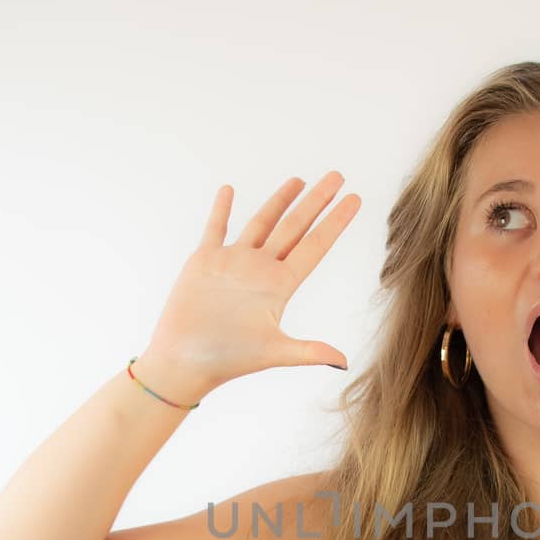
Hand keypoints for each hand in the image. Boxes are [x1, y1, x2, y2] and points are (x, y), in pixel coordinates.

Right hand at [141, 171, 360, 395]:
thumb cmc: (228, 360)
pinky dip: (221, 209)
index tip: (354, 199)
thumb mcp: (273, 353)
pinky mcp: (205, 262)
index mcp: (279, 286)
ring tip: (298, 180)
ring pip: (261, 223)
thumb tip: (344, 362)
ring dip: (279, 201)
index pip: (315, 246)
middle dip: (316, 201)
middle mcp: (260, 270)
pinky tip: (229, 189)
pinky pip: (215, 228)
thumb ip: (309, 352)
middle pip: (294, 227)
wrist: (185, 361)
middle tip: (337, 176)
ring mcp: (233, 263)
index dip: (335, 222)